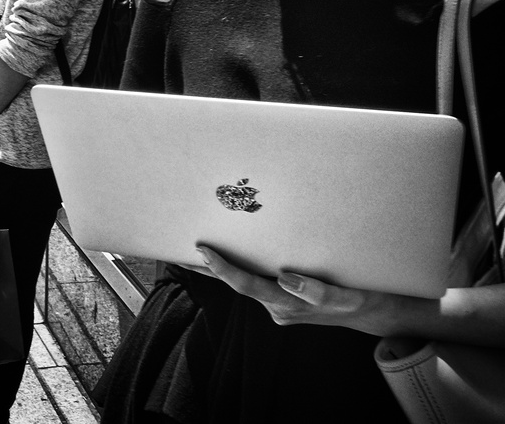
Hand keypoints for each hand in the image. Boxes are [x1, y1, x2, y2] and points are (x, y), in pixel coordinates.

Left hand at [193, 246, 391, 334]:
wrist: (378, 315)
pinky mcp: (286, 300)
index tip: (201, 250)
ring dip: (225, 268)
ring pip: (247, 283)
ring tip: (199, 249)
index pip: (247, 284)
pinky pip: (258, 282)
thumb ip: (317, 290)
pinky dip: (243, 269)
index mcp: (288, 306)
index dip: (222, 268)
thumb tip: (285, 278)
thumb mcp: (347, 295)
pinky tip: (232, 256)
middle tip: (183, 247)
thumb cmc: (364, 299)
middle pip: (239, 283)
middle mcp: (279, 308)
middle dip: (212, 267)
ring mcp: (281, 306)